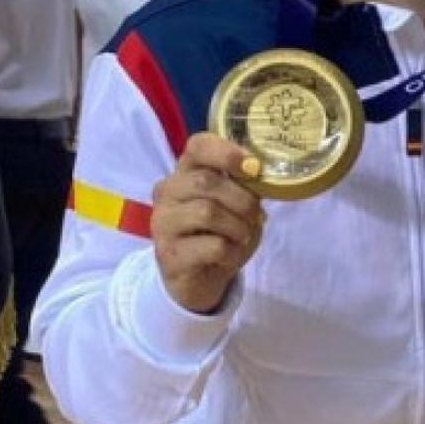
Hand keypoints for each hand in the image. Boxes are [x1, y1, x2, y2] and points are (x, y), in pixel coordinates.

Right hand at [152, 133, 265, 314]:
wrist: (200, 278)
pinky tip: (227, 255)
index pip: (197, 145)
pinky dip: (231, 251)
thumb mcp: (237, 204)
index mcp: (186, 172)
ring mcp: (163, 223)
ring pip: (207, 212)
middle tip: (256, 216)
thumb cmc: (221, 233)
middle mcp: (167, 193)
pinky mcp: (168, 253)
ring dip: (238, 227)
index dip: (226, 151)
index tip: (252, 167)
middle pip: (206, 182)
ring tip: (241, 236)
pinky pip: (212, 246)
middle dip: (243, 200)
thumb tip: (261, 170)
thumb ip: (244, 184)